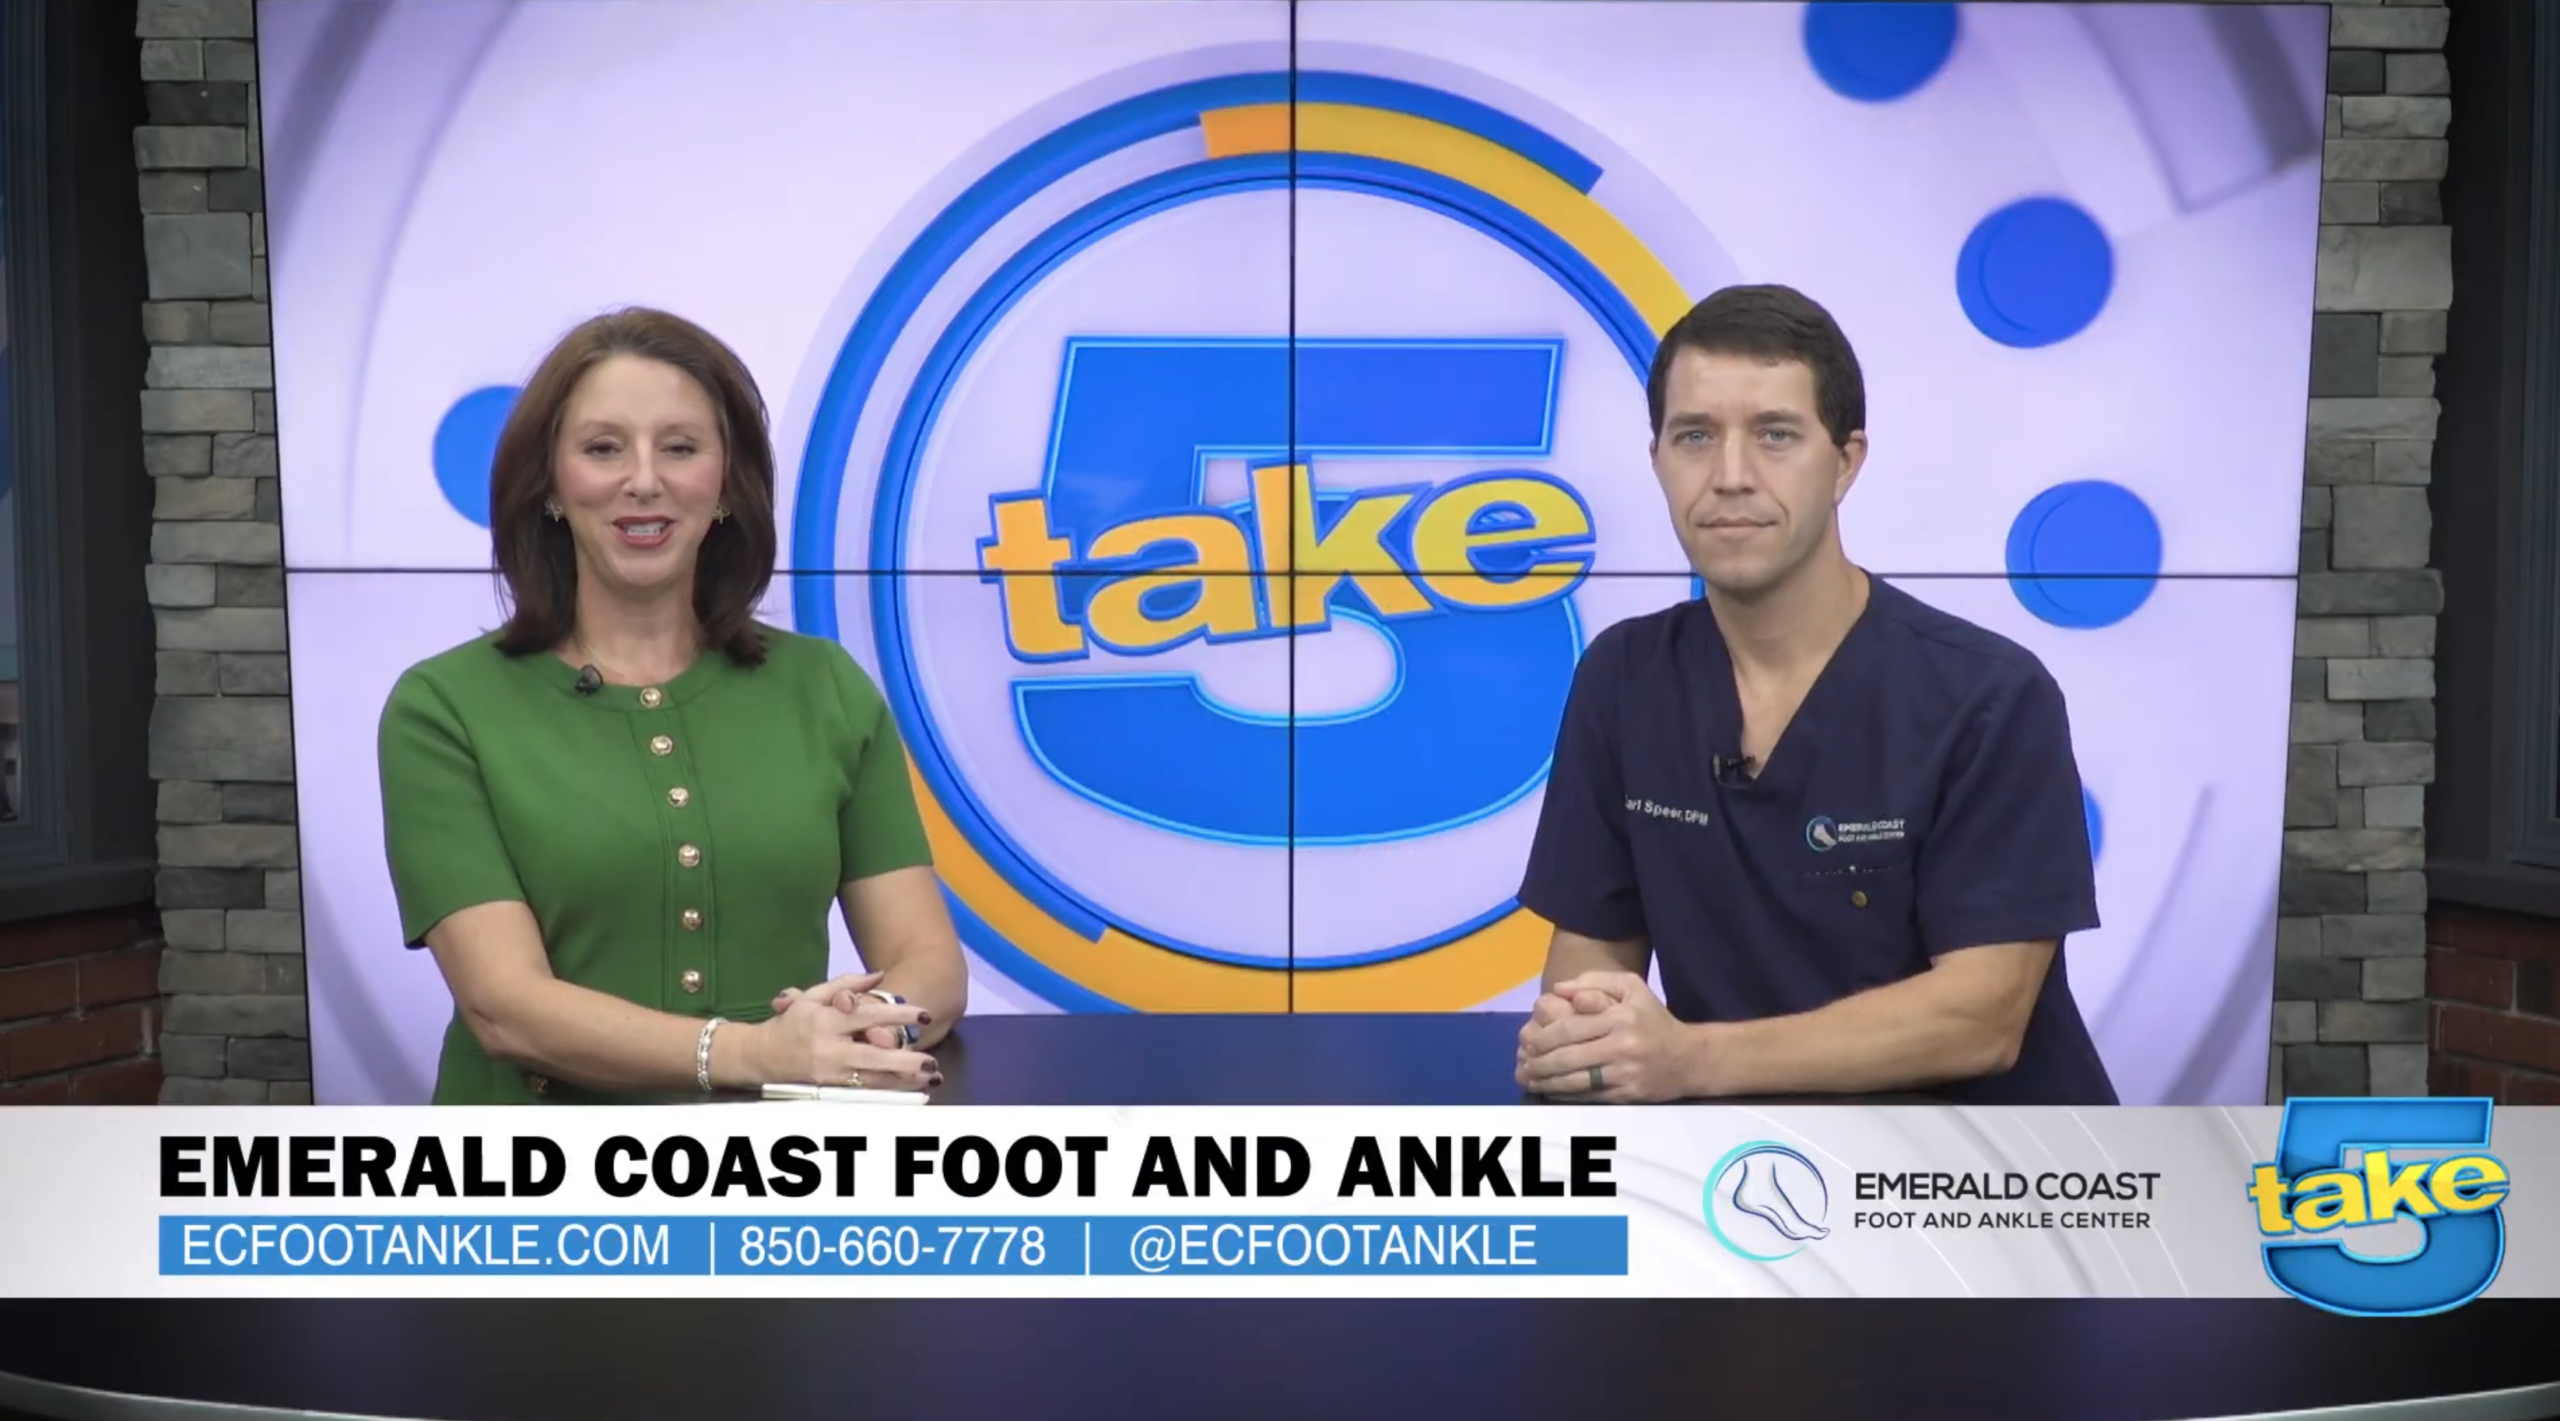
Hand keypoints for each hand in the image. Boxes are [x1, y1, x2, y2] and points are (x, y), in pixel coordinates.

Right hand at [748, 978, 940, 1090]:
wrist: (762, 1056)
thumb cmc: (792, 1022)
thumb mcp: (812, 996)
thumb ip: (846, 984)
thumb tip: (879, 974)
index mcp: (826, 1022)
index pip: (867, 1016)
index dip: (897, 1015)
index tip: (924, 1015)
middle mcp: (829, 1050)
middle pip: (872, 1058)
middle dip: (904, 1062)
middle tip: (932, 1062)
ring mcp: (829, 1075)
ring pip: (871, 1081)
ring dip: (903, 1082)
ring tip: (930, 1079)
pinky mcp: (830, 1092)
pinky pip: (864, 1093)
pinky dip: (888, 1091)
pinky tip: (909, 1089)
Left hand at [1515, 971, 1694, 1102]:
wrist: (1688, 1058)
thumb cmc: (1653, 1018)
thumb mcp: (1631, 987)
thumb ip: (1594, 982)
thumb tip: (1559, 989)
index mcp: (1620, 1017)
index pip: (1570, 1028)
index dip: (1543, 1036)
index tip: (1527, 1041)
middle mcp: (1623, 1046)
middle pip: (1568, 1056)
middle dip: (1539, 1061)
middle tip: (1524, 1062)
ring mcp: (1625, 1073)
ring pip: (1575, 1081)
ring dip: (1546, 1081)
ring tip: (1529, 1078)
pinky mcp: (1627, 1096)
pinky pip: (1588, 1097)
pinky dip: (1565, 1095)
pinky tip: (1550, 1090)